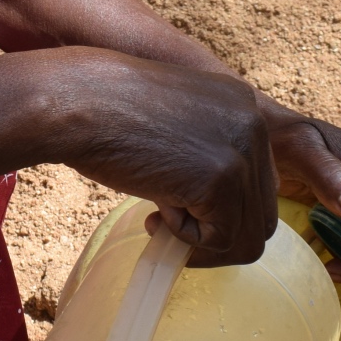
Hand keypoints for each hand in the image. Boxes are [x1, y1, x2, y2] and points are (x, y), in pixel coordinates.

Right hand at [59, 51, 280, 267]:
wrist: (78, 100)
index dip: (222, 209)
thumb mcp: (173, 124)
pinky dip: (186, 238)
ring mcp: (242, 153)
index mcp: (243, 106)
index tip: (178, 207)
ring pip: (247, 235)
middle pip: (262, 214)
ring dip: (202, 240)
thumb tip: (211, 205)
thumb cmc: (105, 111)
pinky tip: (155, 210)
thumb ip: (202, 153)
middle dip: (217, 233)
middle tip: (169, 225)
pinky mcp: (222, 179)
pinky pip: (218, 239)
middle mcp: (254, 125)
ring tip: (160, 219)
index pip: (259, 183)